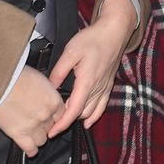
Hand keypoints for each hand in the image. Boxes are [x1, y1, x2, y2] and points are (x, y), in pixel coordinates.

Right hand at [0, 66, 65, 156]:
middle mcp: (46, 115)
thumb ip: (48, 93)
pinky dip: (31, 150)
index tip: (50, 118)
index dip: (54, 117)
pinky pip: (30, 148)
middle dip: (45, 126)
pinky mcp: (19, 134)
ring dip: (38, 137)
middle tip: (36, 122)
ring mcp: (33, 126)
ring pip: (42, 140)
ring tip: (31, 132)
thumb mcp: (42, 80)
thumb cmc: (19, 76)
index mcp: (54, 101)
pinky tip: (30, 149)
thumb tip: (48, 98)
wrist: (1, 82)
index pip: (62, 116)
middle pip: (52, 128)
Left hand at [47, 0, 135, 135]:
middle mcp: (97, 88)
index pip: (74, 110)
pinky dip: (93, 116)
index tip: (51, 132)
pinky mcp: (108, 85)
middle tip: (51, 122)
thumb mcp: (70, 51)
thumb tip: (49, 87)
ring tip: (63, 120)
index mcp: (87, 81)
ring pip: (91, 111)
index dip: (62, 124)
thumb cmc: (93, 39)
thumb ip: (59, 71)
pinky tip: (86, 122)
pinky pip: (101, 106)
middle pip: (81, 113)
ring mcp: (104, 87)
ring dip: (77, 118)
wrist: (114, 31)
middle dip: (66, 121)